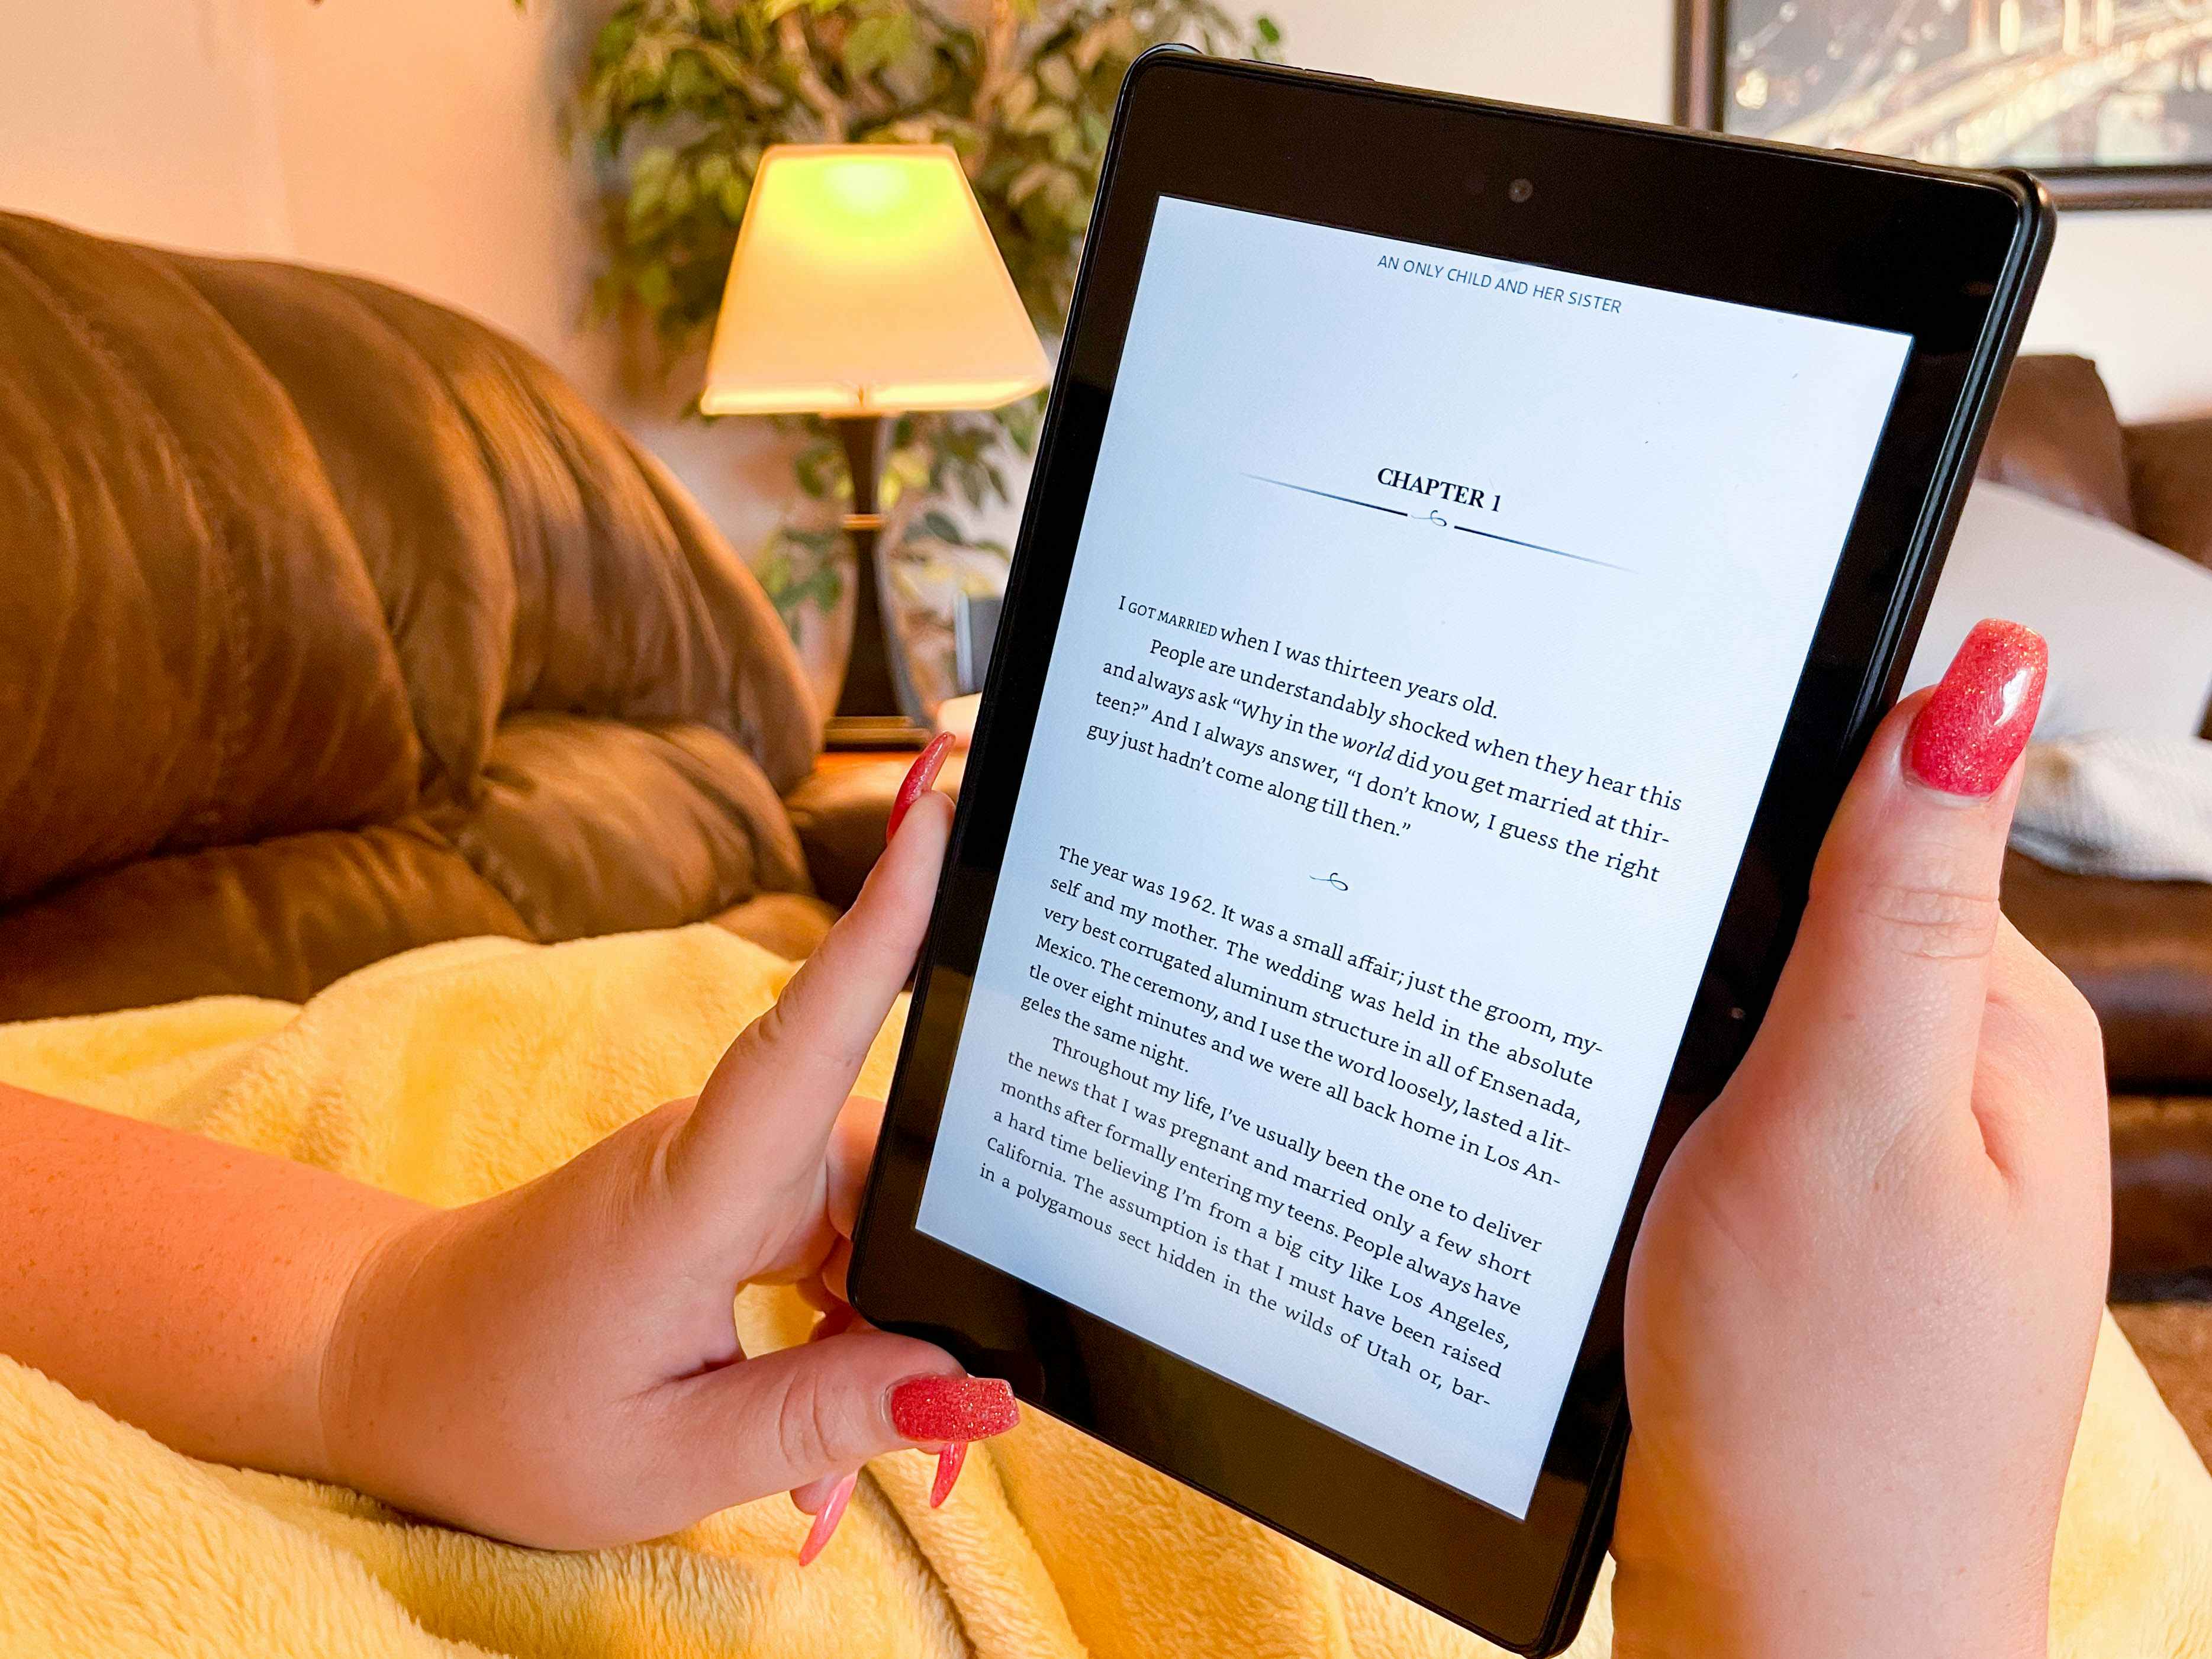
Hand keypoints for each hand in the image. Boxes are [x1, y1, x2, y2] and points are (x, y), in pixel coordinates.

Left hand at [322, 773, 1014, 1554]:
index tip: (936, 818)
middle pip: (882, 1167)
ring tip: (823, 1465)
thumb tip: (968, 1391)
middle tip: (925, 1443)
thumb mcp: (666, 1462)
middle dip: (922, 1297)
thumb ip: (823, 1421)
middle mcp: (713, 1153)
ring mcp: (720, 1164)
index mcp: (686, 1200)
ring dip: (872, 1335)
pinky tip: (814, 1427)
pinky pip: (830, 1234)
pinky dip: (841, 1328)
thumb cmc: (498, 1414)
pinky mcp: (725, 1189)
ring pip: (867, 1215)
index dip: (880, 929)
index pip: (802, 1039)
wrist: (383, 1363)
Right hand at [1612, 620, 2108, 1658]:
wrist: (1794, 1631)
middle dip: (1688, 933)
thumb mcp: (1851, 1120)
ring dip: (1663, 1023)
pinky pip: (1722, 1100)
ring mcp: (1884, 1157)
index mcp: (1997, 1025)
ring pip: (1745, 1008)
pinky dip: (1653, 1102)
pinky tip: (1618, 1155)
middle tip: (1613, 1016)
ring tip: (1612, 1098)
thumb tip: (1988, 676)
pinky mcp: (1810, 1220)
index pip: (1880, 818)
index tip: (1638, 849)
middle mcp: (1956, 1079)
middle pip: (1801, 910)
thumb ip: (1903, 899)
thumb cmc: (1828, 1408)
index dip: (1745, 808)